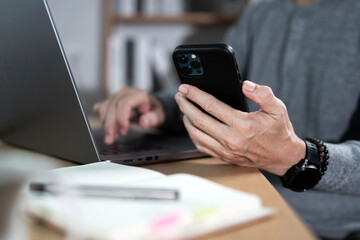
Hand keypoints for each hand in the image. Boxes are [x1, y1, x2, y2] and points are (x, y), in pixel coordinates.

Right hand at [93, 86, 164, 144]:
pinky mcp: (111, 100)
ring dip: (105, 124)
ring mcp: (117, 95)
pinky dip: (102, 119)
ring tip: (111, 137)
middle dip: (110, 125)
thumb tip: (143, 122)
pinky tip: (109, 129)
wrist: (151, 105)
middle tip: (110, 139)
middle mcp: (125, 92)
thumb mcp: (159, 115)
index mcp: (138, 94)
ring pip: (104, 108)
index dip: (121, 118)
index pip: (124, 103)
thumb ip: (153, 118)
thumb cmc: (154, 110)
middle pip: (112, 106)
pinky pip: (101, 108)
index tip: (123, 131)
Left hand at [175, 81, 305, 175]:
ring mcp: (225, 150)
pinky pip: (201, 146)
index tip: (186, 88)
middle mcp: (231, 139)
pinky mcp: (223, 157)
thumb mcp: (277, 108)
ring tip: (183, 108)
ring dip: (186, 120)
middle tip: (179, 95)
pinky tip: (191, 125)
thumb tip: (245, 85)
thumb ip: (262, 94)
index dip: (195, 95)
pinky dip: (192, 134)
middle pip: (198, 120)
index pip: (211, 106)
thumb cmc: (278, 132)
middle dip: (185, 105)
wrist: (282, 157)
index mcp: (242, 124)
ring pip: (196, 134)